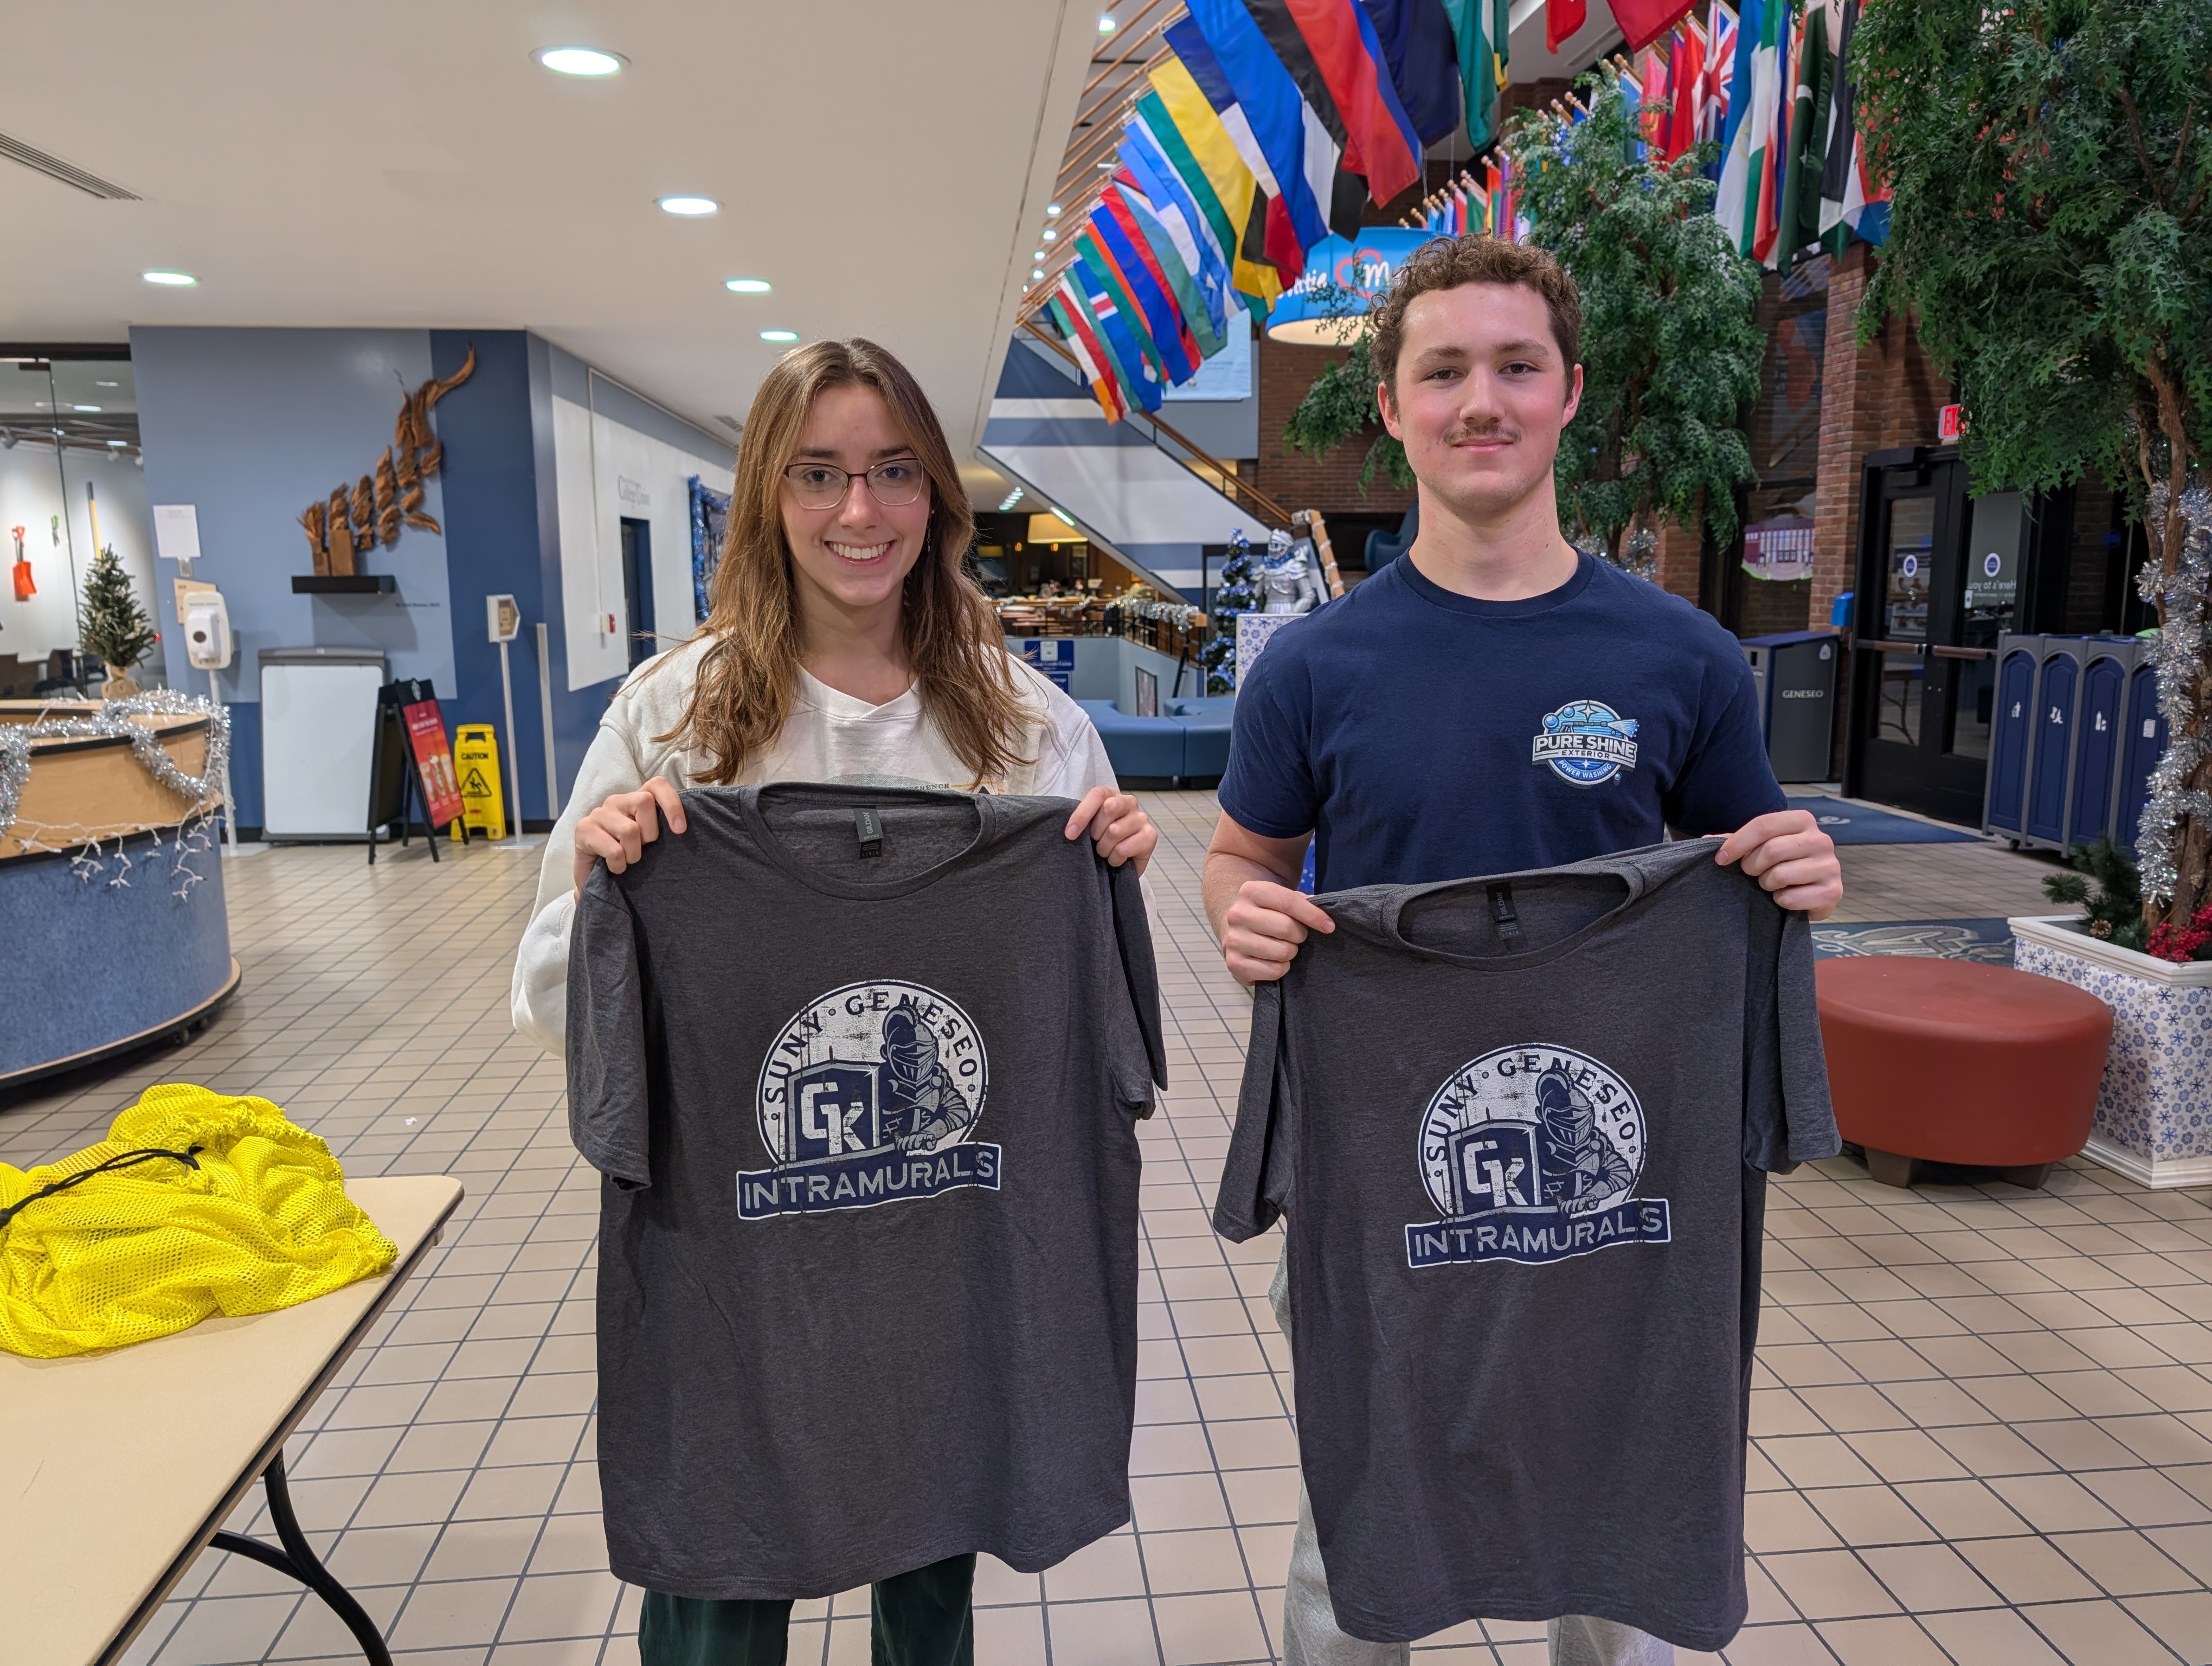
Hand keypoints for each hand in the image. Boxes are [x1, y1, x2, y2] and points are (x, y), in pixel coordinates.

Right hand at [573, 776, 686, 892]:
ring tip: (627, 860)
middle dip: (650, 832)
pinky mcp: (583, 829)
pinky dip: (619, 865)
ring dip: (633, 854)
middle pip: (644, 801)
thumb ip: (662, 828)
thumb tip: (682, 828)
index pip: (657, 784)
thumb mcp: (648, 841)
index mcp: (635, 799)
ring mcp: (598, 813)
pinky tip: (614, 867)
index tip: (679, 830)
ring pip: (630, 829)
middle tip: (642, 848)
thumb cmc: (627, 856)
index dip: (671, 804)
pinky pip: (614, 850)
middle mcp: (616, 801)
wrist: (595, 878)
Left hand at [1066, 786, 1156, 874]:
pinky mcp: (1150, 836)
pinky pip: (1124, 848)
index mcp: (1111, 795)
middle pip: (1109, 808)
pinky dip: (1115, 858)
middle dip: (1096, 832)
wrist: (1120, 863)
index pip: (1097, 795)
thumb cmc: (1101, 840)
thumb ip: (1082, 820)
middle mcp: (1129, 802)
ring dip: (1104, 848)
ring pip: (1115, 831)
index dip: (1082, 814)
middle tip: (1096, 842)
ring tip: (1106, 851)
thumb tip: (1069, 831)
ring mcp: (1141, 818)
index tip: (1070, 834)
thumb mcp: (1088, 827)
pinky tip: (1117, 858)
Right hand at [1221, 878, 1334, 984]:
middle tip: (1297, 936)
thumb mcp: (1281, 899)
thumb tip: (1324, 919)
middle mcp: (1237, 914)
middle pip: (1286, 928)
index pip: (1289, 902)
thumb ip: (1302, 903)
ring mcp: (1233, 940)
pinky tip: (1274, 960)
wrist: (1235, 928)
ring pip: (1282, 951)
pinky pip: (1274, 971)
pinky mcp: (1234, 964)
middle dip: (1300, 935)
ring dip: (1291, 952)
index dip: (1313, 915)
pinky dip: (1281, 968)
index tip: (1329, 926)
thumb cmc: (1267, 913)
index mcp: (1251, 891)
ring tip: (1283, 947)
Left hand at [1716, 809, 1841, 919]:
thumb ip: (1736, 840)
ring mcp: (1830, 866)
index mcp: (1802, 820)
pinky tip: (1785, 897)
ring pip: (1780, 874)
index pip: (1763, 824)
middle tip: (1752, 873)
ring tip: (1772, 884)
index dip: (1737, 843)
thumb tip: (1707, 840)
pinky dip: (1780, 901)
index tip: (1720, 859)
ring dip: (1766, 884)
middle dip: (1752, 866)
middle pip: (1771, 850)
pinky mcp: (1833, 892)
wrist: (1811, 892)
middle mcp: (1821, 840)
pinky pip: (1790, 898)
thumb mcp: (1760, 847)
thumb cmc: (1782, 863)